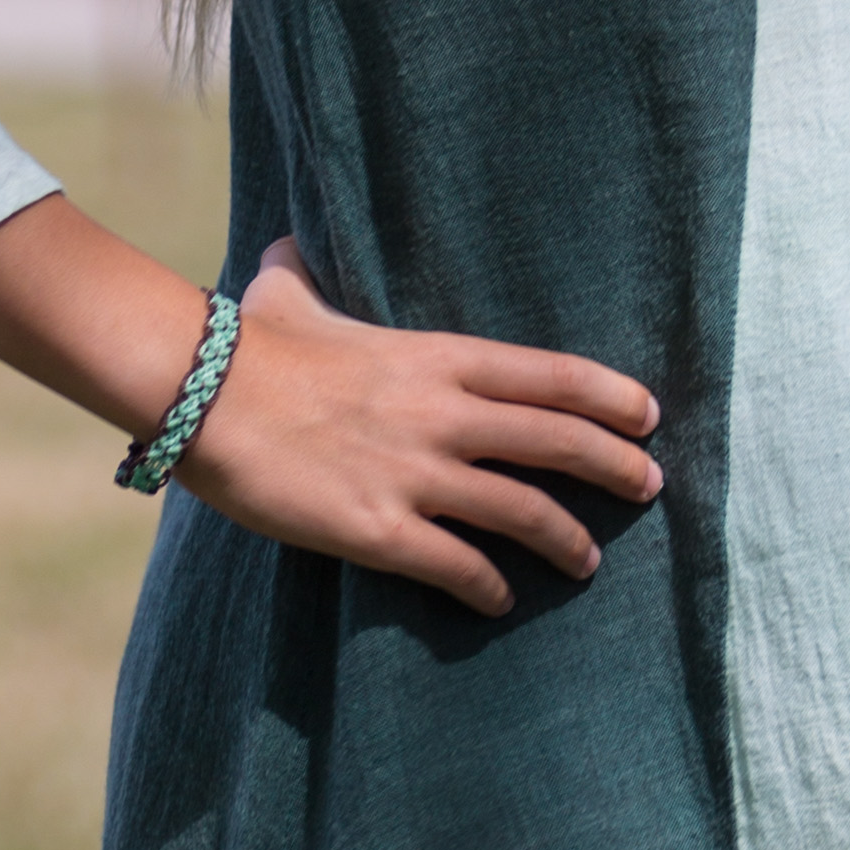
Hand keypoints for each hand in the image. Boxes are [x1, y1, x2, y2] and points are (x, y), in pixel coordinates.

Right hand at [180, 238, 661, 613]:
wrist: (200, 392)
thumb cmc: (245, 342)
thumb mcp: (288, 295)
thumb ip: (304, 277)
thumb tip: (279, 246)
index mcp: (436, 357)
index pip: (550, 375)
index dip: (610, 397)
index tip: (647, 416)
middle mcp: (441, 415)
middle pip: (559, 442)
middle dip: (616, 468)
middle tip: (650, 488)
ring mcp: (414, 474)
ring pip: (523, 512)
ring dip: (566, 542)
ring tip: (588, 562)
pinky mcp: (378, 529)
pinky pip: (457, 566)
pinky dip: (488, 588)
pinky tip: (498, 602)